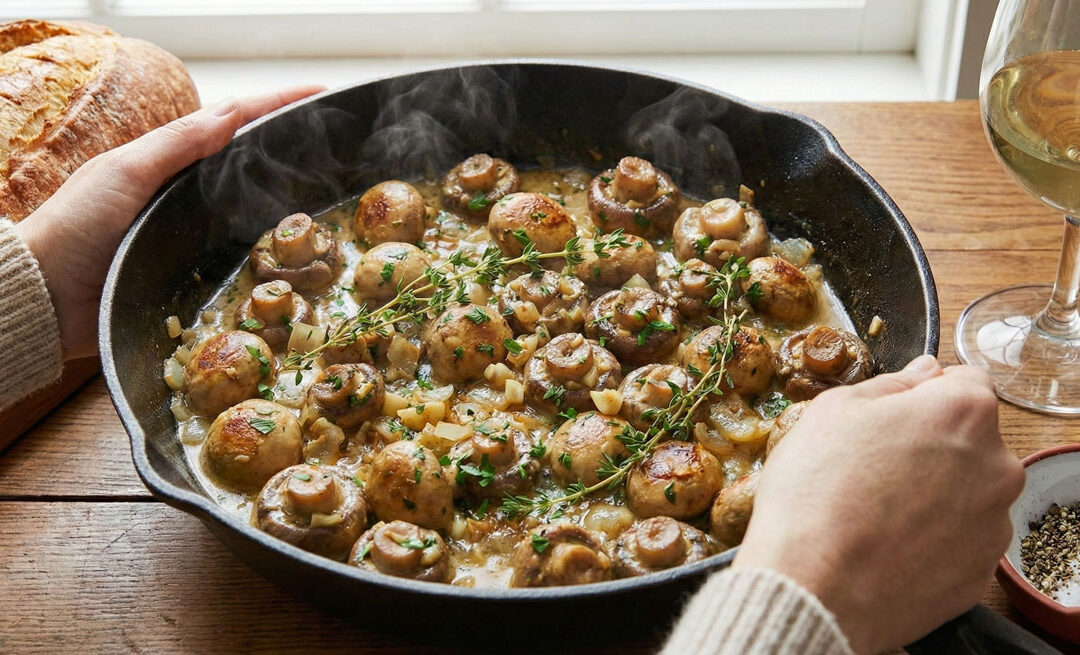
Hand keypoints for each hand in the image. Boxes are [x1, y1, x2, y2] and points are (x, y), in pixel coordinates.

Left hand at [13, 86, 324, 359]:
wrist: (45, 299)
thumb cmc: (77, 228)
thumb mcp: (123, 174)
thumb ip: (175, 144)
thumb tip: (230, 113)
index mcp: (169, 162)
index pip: (232, 123)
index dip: (276, 106)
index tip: (320, 94)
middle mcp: (186, 196)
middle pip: (249, 164)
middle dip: (292, 150)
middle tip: (338, 146)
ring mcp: (192, 236)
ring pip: (252, 211)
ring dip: (289, 202)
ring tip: (332, 193)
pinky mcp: (194, 277)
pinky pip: (244, 259)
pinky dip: (273, 253)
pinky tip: (300, 254)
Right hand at [733, 356, 1023, 654]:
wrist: (813, 588)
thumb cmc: (816, 490)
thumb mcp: (834, 411)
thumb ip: (890, 385)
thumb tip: (922, 374)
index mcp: (963, 412)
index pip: (965, 380)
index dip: (924, 393)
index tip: (890, 415)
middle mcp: (996, 465)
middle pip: (969, 439)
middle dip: (930, 443)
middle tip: (873, 464)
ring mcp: (992, 523)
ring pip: (966, 490)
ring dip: (933, 491)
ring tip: (876, 510)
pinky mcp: (979, 571)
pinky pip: (958, 539)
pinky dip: (931, 537)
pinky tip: (886, 543)